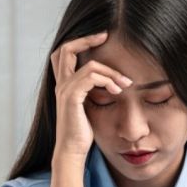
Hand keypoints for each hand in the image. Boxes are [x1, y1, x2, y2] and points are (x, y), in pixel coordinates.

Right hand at [49, 32, 132, 161]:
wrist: (72, 151)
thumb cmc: (82, 133)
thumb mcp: (88, 106)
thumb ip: (93, 90)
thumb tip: (110, 81)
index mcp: (63, 84)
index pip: (64, 53)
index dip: (81, 41)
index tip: (102, 38)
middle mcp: (60, 84)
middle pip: (65, 49)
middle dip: (87, 39)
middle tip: (105, 36)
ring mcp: (64, 90)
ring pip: (89, 65)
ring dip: (111, 72)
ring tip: (125, 82)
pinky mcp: (71, 97)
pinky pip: (90, 77)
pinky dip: (107, 80)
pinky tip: (118, 90)